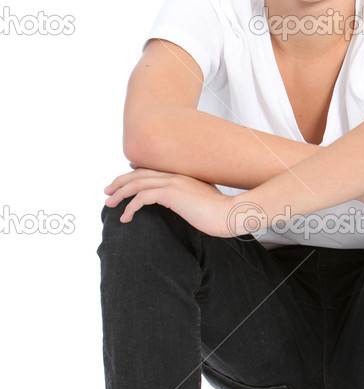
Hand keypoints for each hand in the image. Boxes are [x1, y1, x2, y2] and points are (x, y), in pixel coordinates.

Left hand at [103, 168, 228, 235]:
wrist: (230, 214)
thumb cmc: (220, 212)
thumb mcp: (202, 201)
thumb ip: (189, 197)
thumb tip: (181, 203)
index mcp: (181, 175)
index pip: (150, 170)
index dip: (133, 174)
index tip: (122, 181)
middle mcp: (174, 174)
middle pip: (138, 174)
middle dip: (120, 183)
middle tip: (107, 192)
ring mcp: (172, 182)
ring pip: (136, 184)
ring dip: (120, 194)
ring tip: (110, 204)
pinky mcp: (171, 194)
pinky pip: (142, 198)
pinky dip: (130, 207)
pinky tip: (126, 218)